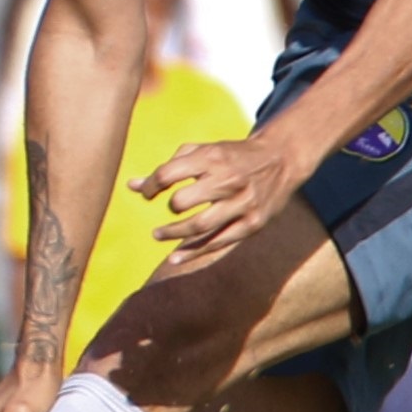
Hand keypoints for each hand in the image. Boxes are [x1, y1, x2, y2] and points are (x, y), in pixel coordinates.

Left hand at [134, 129, 305, 264]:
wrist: (280, 159)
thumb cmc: (230, 156)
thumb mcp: (202, 152)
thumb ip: (168, 167)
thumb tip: (130, 186)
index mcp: (212, 157)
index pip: (168, 174)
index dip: (151, 186)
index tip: (147, 193)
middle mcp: (228, 180)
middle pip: (183, 201)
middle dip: (169, 209)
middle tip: (167, 212)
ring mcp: (242, 204)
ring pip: (200, 226)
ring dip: (173, 235)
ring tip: (158, 234)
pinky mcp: (253, 223)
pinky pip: (219, 242)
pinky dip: (194, 252)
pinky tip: (175, 259)